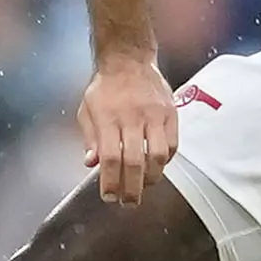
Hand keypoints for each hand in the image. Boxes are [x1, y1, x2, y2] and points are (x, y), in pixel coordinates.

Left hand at [75, 50, 177, 206]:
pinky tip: (157, 166)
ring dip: (152, 177)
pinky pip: (174, 144)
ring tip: (144, 187)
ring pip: (159, 155)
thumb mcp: (87, 109)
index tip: (109, 196)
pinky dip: (167, 161)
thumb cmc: (104, 87)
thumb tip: (91, 164)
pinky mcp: (171, 112)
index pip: (111, 157)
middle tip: (129, 203)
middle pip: (135, 161)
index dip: (111, 181)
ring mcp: (154, 114)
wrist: (128, 58)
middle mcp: (132, 116)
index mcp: (108, 117)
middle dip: (132, 188)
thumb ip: (90, 138)